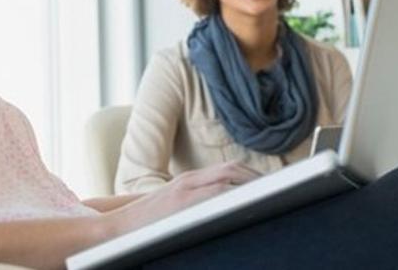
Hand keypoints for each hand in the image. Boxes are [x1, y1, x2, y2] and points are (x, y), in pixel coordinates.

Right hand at [103, 161, 262, 237]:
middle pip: (232, 170)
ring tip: (273, 193)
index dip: (253, 175)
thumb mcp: (173, 207)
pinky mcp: (181, 202)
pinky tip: (249, 202)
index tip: (274, 184)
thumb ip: (196, 203)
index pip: (228, 169)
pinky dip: (234, 194)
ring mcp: (185, 191)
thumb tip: (223, 211)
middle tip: (283, 188)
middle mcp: (189, 181)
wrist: (115, 228)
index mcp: (189, 181)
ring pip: (227, 178)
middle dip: (259, 178)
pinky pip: (215, 194)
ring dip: (252, 184)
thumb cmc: (145, 224)